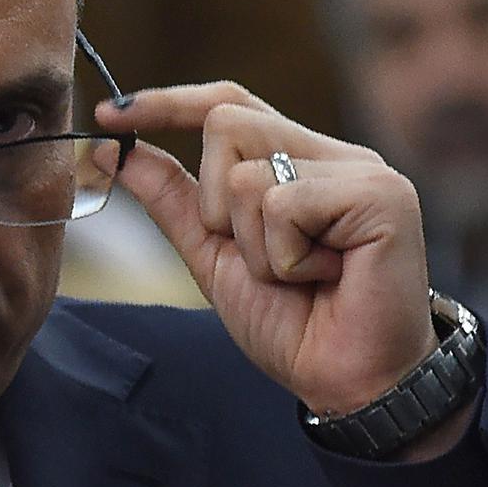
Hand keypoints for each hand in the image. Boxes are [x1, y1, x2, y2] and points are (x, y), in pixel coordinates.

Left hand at [95, 82, 437, 414]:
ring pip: (246, 174)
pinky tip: (325, 278)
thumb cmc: (293, 323)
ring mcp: (360, 169)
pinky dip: (285, 258)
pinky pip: (284, 205)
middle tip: (260, 259)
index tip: (107, 116)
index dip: (167, 103)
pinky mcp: (380, 194)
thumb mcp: (213, 256)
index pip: (227, 104)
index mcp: (297, 160)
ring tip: (301, 276)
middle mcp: (331, 154)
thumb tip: (117, 151)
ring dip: (252, 245)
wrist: (347, 383)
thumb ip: (173, 200)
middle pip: (225, 123)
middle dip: (213, 204)